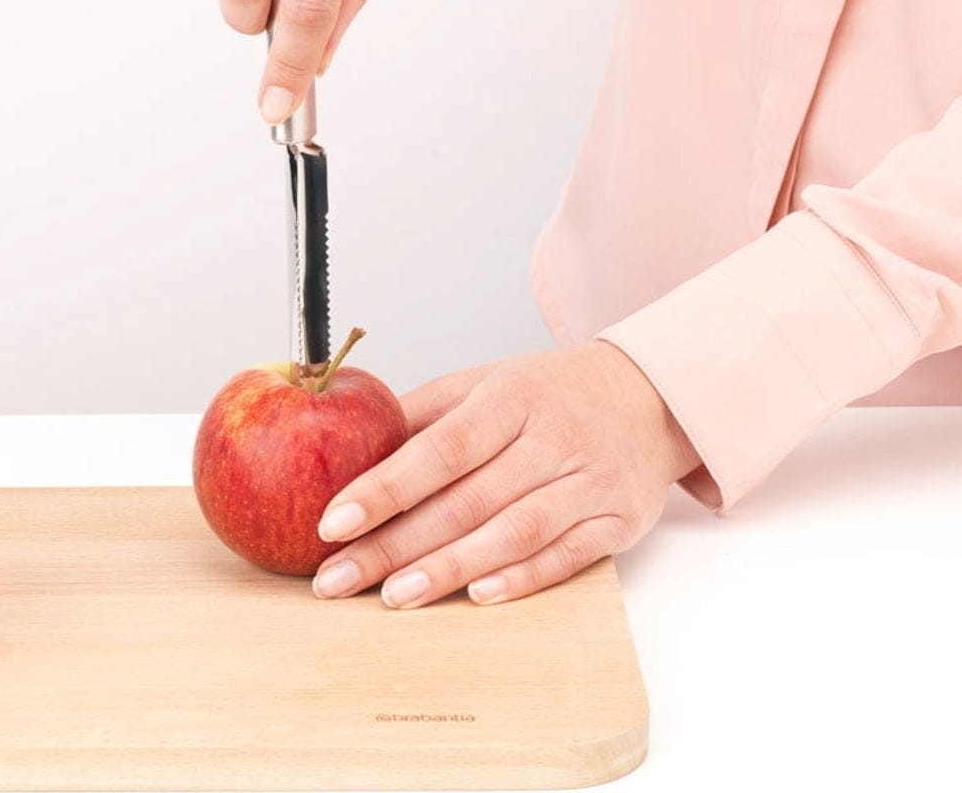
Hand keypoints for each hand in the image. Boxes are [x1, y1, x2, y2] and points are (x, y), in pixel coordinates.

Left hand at [311, 342, 702, 606]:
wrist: (648, 397)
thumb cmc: (548, 394)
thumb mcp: (482, 384)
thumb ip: (419, 415)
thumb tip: (344, 445)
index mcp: (510, 398)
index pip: (439, 448)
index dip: (384, 488)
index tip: (333, 522)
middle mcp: (552, 439)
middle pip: (466, 500)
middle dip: (394, 545)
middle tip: (338, 578)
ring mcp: (589, 483)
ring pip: (513, 532)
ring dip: (449, 569)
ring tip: (394, 596)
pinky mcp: (618, 522)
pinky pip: (566, 556)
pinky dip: (521, 578)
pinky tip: (476, 596)